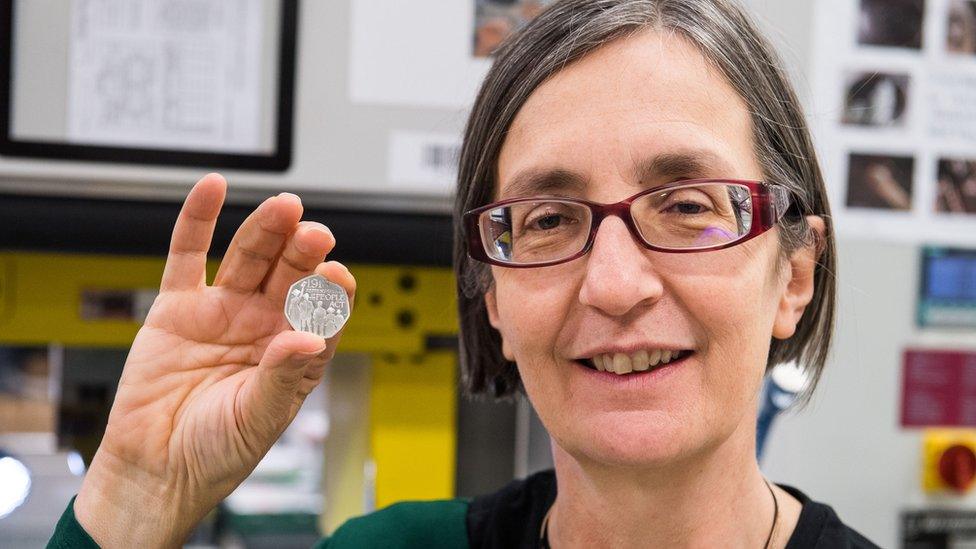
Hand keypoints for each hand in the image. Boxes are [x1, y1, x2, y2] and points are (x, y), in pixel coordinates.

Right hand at [74, 174, 355, 547]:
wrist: (153, 468)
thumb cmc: (215, 452)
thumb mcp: (258, 419)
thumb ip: (284, 377)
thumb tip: (310, 337)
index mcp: (295, 351)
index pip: (323, 311)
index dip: (331, 293)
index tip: (337, 277)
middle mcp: (264, 324)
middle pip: (290, 275)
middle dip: (303, 252)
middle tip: (316, 233)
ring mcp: (223, 310)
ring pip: (249, 257)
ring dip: (266, 231)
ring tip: (285, 207)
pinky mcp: (178, 306)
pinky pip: (188, 254)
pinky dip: (198, 220)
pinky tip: (213, 188)